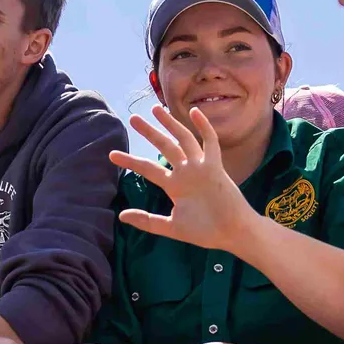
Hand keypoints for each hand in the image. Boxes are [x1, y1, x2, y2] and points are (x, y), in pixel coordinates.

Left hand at [112, 105, 264, 253]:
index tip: (112, 155)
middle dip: (149, 132)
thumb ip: (147, 221)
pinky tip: (194, 112)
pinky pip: (210, 143)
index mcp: (174, 185)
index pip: (148, 168)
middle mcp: (186, 172)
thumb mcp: (170, 227)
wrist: (231, 234)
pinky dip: (204, 127)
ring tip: (155, 109)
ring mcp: (201, 168)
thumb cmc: (204, 232)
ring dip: (170, 124)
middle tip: (132, 119)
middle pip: (164, 146)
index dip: (130, 161)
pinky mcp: (215, 168)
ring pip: (184, 139)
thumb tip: (121, 216)